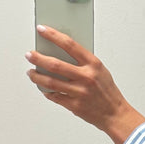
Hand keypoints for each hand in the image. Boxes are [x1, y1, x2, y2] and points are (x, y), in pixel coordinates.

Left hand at [26, 26, 144, 143]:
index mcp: (93, 64)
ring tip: (31, 72)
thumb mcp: (100, 70)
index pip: (69, 45)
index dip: (53, 35)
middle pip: (55, 64)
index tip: (42, 30)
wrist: (115, 113)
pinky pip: (54, 96)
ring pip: (50, 82)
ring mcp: (79, 92)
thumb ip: (83, 62)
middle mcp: (86, 77)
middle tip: (29, 54)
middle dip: (38, 58)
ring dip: (37, 76)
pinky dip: (46, 92)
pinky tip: (43, 88)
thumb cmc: (107, 91)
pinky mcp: (74, 105)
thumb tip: (60, 52)